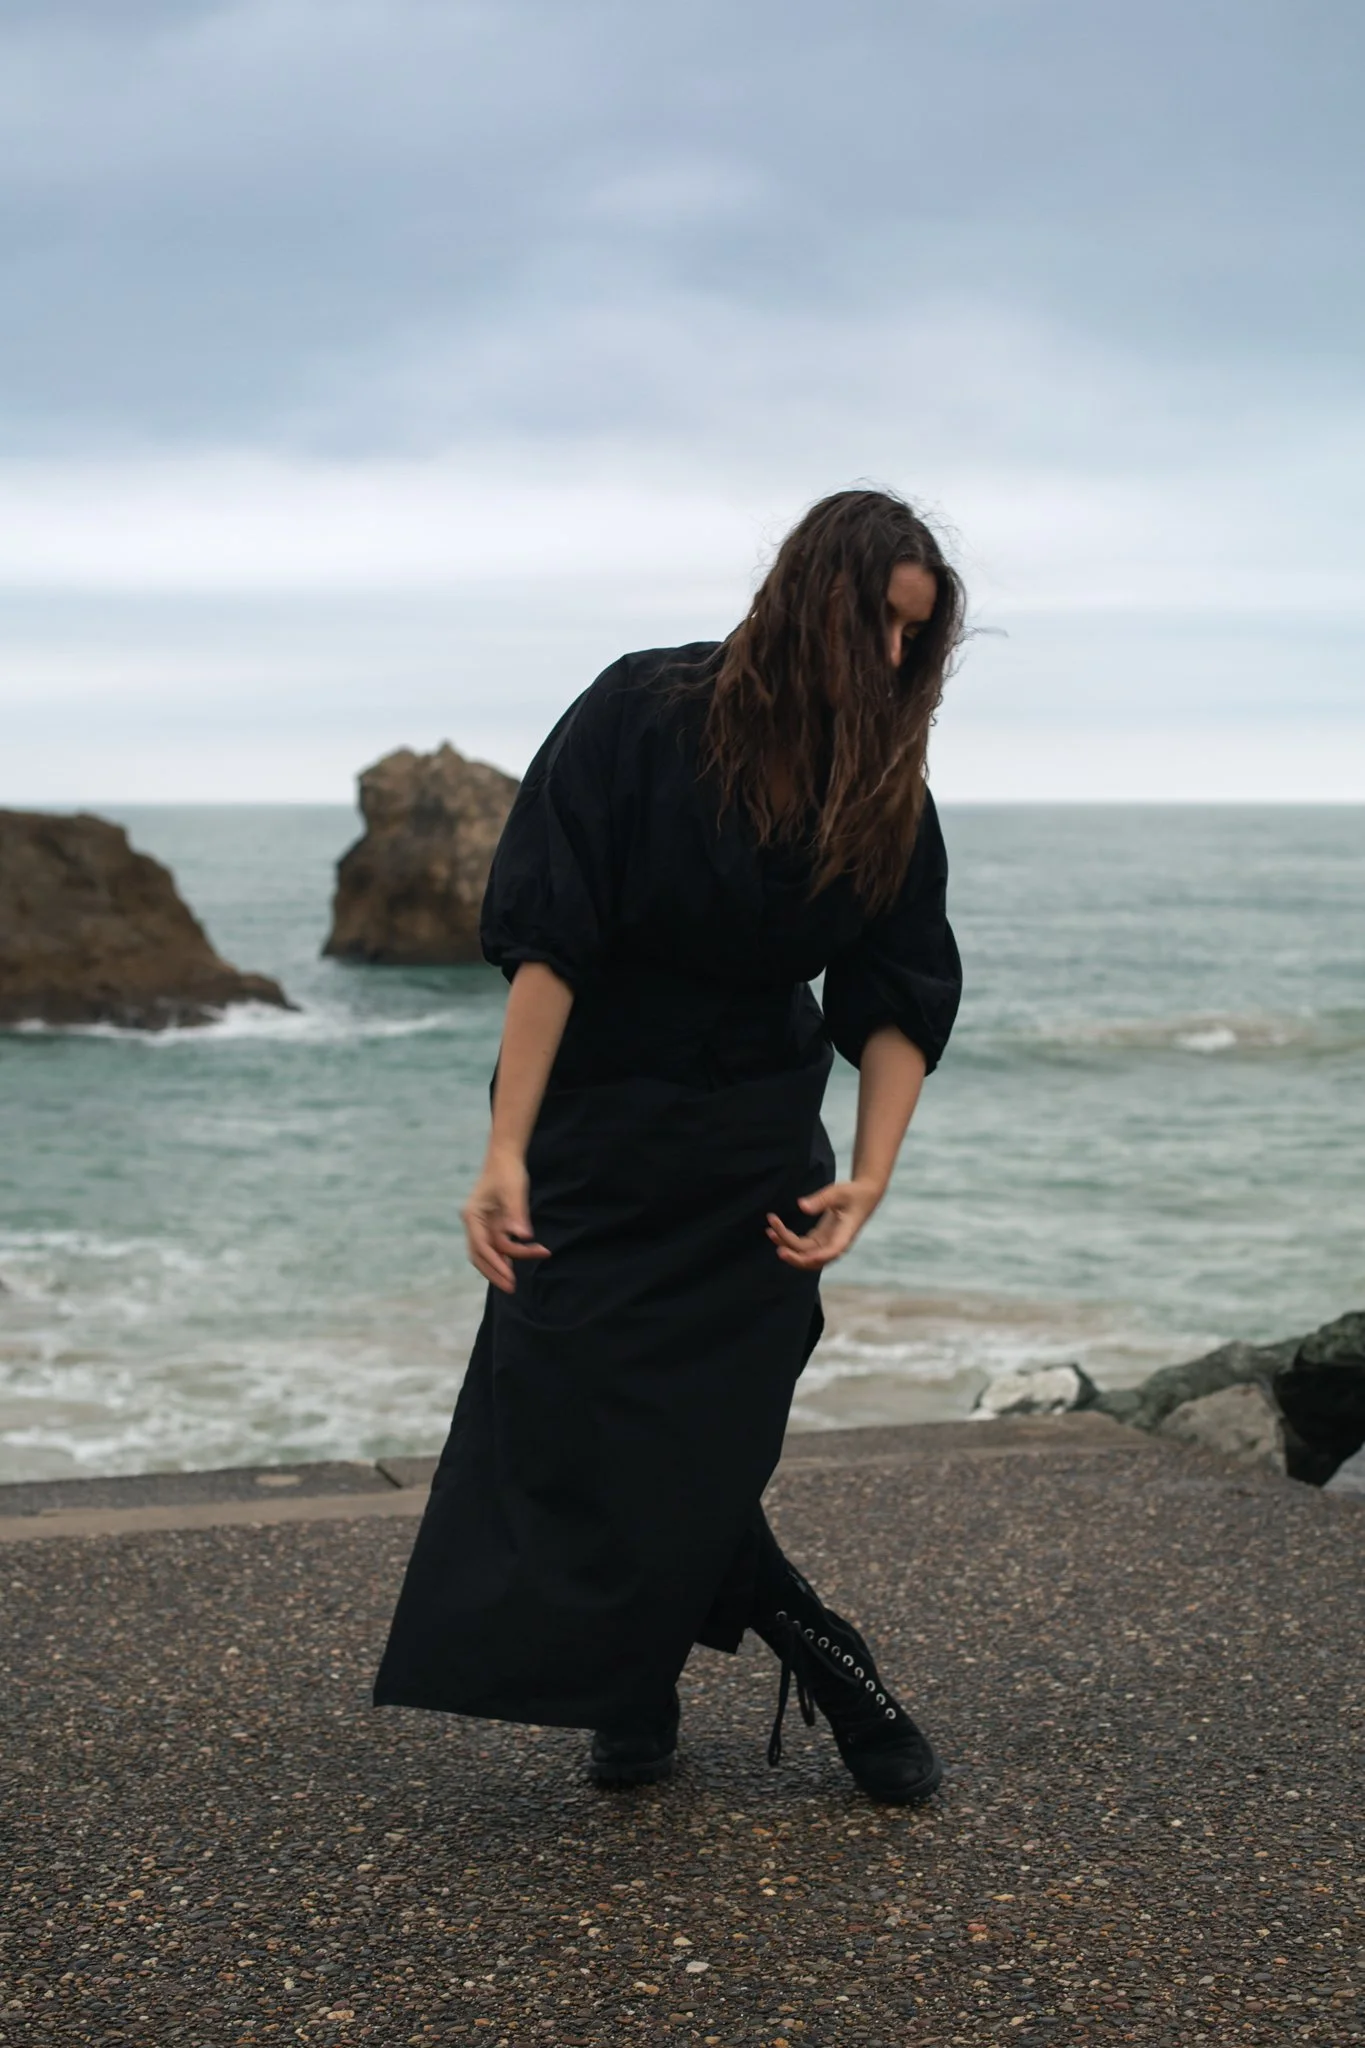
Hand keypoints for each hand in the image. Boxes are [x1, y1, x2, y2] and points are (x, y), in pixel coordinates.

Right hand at [462, 1151, 549, 1293]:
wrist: (506, 1157)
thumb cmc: (508, 1171)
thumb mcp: (514, 1191)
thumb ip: (517, 1214)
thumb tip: (523, 1236)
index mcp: (472, 1215)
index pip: (481, 1246)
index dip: (494, 1264)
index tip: (509, 1277)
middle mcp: (474, 1223)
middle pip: (480, 1255)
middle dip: (495, 1273)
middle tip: (512, 1288)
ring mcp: (483, 1225)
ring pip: (491, 1252)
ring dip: (507, 1263)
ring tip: (522, 1275)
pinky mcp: (493, 1225)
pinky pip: (500, 1245)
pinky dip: (511, 1254)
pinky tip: (525, 1257)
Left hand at [766, 1177, 883, 1270]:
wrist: (864, 1195)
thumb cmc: (853, 1193)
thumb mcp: (839, 1192)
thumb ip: (821, 1199)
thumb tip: (801, 1206)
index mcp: (845, 1235)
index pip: (832, 1251)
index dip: (818, 1257)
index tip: (804, 1257)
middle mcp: (836, 1244)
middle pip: (814, 1260)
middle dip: (796, 1257)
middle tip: (779, 1249)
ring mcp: (827, 1243)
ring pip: (804, 1253)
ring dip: (787, 1246)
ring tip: (770, 1230)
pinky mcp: (820, 1239)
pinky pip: (801, 1245)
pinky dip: (787, 1240)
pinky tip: (774, 1230)